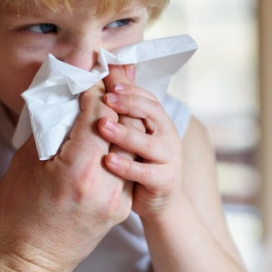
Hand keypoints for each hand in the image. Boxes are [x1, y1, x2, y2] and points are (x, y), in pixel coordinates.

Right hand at [0, 83, 131, 271]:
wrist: (28, 265)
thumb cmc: (15, 214)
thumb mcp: (25, 164)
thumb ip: (51, 128)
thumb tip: (66, 98)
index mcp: (78, 171)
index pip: (98, 114)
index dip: (94, 90)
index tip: (87, 77)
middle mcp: (105, 186)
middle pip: (123, 126)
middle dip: (114, 101)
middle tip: (106, 81)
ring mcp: (118, 201)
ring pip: (131, 147)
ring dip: (122, 123)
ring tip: (110, 104)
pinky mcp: (122, 210)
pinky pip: (128, 168)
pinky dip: (122, 147)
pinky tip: (110, 136)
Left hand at [98, 78, 183, 220]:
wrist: (162, 202)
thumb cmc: (142, 163)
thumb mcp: (135, 133)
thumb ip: (127, 109)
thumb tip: (115, 70)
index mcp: (160, 121)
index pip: (148, 98)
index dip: (129, 89)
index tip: (108, 81)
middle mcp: (168, 136)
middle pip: (152, 113)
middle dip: (128, 104)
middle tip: (105, 98)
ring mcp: (169, 158)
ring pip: (147, 143)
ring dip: (124, 133)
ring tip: (102, 126)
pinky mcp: (164, 180)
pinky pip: (144, 172)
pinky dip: (126, 166)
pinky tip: (108, 160)